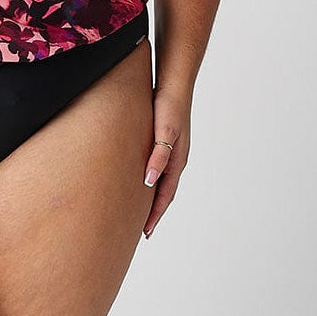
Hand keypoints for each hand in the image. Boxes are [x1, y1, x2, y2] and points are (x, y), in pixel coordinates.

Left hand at [142, 86, 190, 238]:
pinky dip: (149, 179)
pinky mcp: (163, 140)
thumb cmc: (169, 106)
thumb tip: (149, 182)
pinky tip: (140, 178)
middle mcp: (175, 158)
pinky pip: (156, 166)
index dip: (155, 214)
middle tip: (141, 230)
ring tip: (139, 209)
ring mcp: (170, 149)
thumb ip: (158, 157)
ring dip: (152, 196)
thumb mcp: (164, 133)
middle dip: (154, 211)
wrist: (174, 82)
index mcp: (177, 160)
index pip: (165, 195)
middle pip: (164, 192)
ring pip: (161, 180)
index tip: (145, 233)